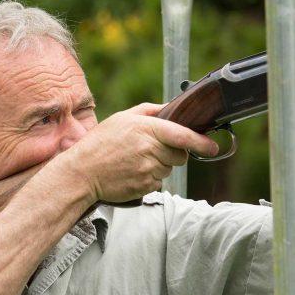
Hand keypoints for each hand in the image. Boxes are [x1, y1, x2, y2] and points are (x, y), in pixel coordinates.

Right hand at [56, 103, 218, 202]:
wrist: (81, 173)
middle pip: (180, 155)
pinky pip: (159, 182)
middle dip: (173, 153)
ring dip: (160, 165)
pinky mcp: (144, 187)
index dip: (201, 142)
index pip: (183, 136)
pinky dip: (150, 178)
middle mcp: (150, 150)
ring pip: (169, 169)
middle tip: (151, 150)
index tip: (213, 146)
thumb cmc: (99, 143)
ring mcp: (148, 170)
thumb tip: (172, 107)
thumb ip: (149, 111)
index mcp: (146, 129)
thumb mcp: (121, 118)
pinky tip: (133, 172)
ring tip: (136, 161)